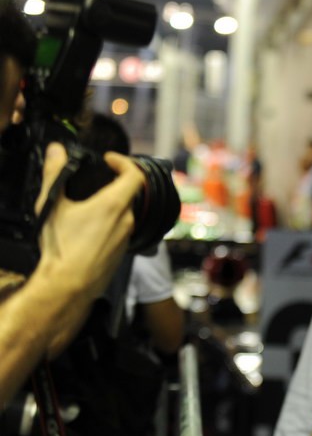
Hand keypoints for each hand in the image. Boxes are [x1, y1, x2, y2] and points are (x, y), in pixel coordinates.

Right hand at [36, 143, 143, 356]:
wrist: (69, 286)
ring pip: (124, 212)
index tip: (108, 159)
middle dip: (114, 183)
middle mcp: (128, 219)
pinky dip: (109, 222)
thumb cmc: (62, 246)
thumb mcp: (53, 205)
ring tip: (87, 204)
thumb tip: (56, 150)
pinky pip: (120, 230)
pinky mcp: (122, 251)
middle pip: (129, 193)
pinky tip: (88, 228)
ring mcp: (127, 237)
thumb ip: (55, 174)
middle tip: (95, 180)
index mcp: (115, 204)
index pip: (135, 174)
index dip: (124, 162)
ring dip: (110, 204)